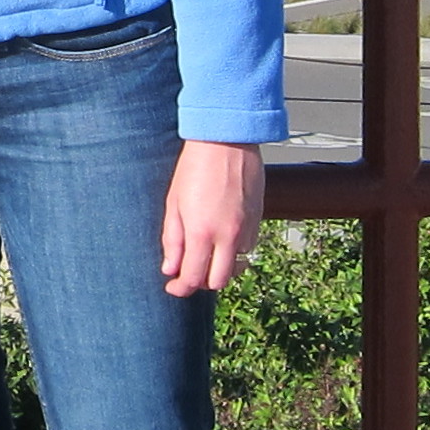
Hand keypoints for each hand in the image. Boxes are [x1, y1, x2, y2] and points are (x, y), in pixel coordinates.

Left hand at [161, 140, 263, 296]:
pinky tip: (222, 238)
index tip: (173, 287)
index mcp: (201, 232)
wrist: (226, 142)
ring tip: (206, 254)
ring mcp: (246, 229)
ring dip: (220, 268)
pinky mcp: (258, 221)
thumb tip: (170, 269)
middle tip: (188, 273)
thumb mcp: (173, 203)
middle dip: (201, 283)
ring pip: (236, 267)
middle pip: (218, 281)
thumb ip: (172, 240)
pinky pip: (247, 249)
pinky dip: (234, 252)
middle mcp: (227, 236)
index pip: (193, 278)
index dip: (181, 288)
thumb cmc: (194, 168)